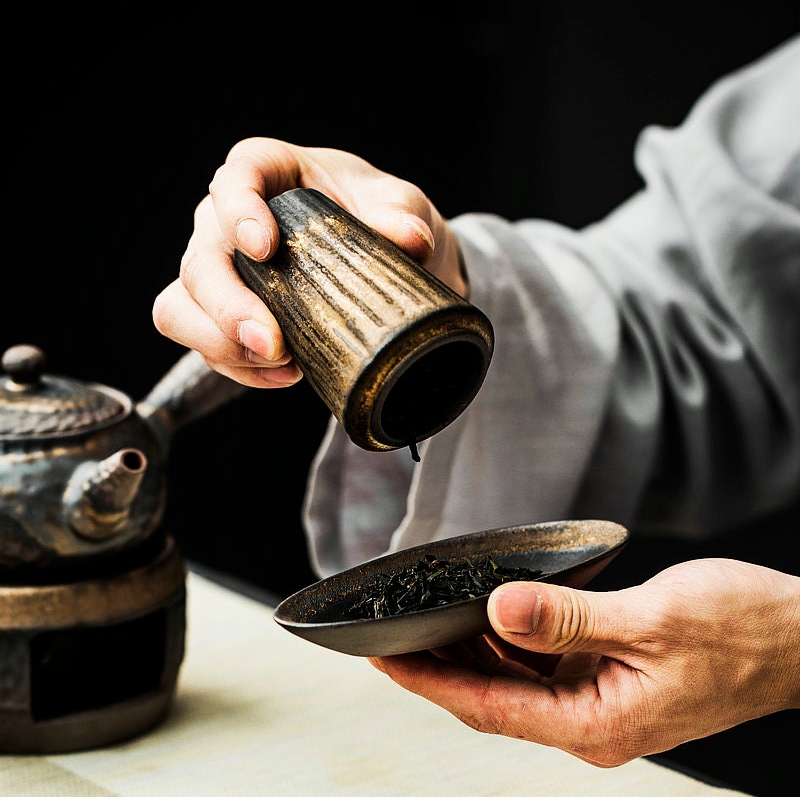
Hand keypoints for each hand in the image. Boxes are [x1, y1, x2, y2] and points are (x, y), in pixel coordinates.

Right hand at [152, 138, 464, 387]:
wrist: (381, 259)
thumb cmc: (378, 215)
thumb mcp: (398, 204)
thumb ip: (400, 214)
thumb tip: (409, 237)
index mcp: (268, 172)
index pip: (236, 176)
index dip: (238, 209)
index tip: (264, 248)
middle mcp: (228, 219)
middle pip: (200, 258)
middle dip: (228, 306)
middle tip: (272, 343)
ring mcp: (219, 268)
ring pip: (181, 305)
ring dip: (221, 344)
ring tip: (280, 364)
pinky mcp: (220, 314)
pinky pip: (202, 343)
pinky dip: (237, 367)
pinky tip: (283, 374)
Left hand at [369, 558, 799, 766]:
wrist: (797, 638)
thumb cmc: (743, 633)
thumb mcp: (651, 619)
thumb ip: (570, 619)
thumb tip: (500, 611)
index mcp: (598, 723)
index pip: (489, 706)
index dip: (431, 683)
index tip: (385, 660)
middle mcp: (592, 721)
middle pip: (494, 696)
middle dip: (439, 668)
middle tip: (391, 636)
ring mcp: (600, 701)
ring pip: (516, 680)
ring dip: (472, 652)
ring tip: (428, 622)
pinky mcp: (608, 678)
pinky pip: (544, 664)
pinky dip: (511, 641)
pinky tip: (490, 616)